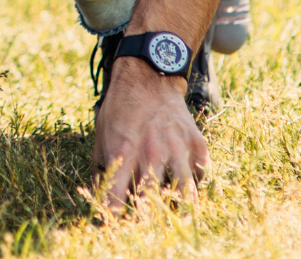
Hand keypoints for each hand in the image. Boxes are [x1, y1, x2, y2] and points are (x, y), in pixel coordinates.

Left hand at [92, 57, 207, 208]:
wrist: (149, 78)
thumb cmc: (120, 109)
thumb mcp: (102, 135)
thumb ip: (102, 167)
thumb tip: (100, 194)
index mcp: (124, 152)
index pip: (116, 197)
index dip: (113, 215)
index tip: (113, 223)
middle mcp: (152, 153)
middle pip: (152, 201)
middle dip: (145, 217)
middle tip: (142, 220)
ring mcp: (178, 149)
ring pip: (184, 195)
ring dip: (176, 206)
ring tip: (170, 210)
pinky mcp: (197, 145)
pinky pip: (200, 177)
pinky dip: (193, 185)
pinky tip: (184, 184)